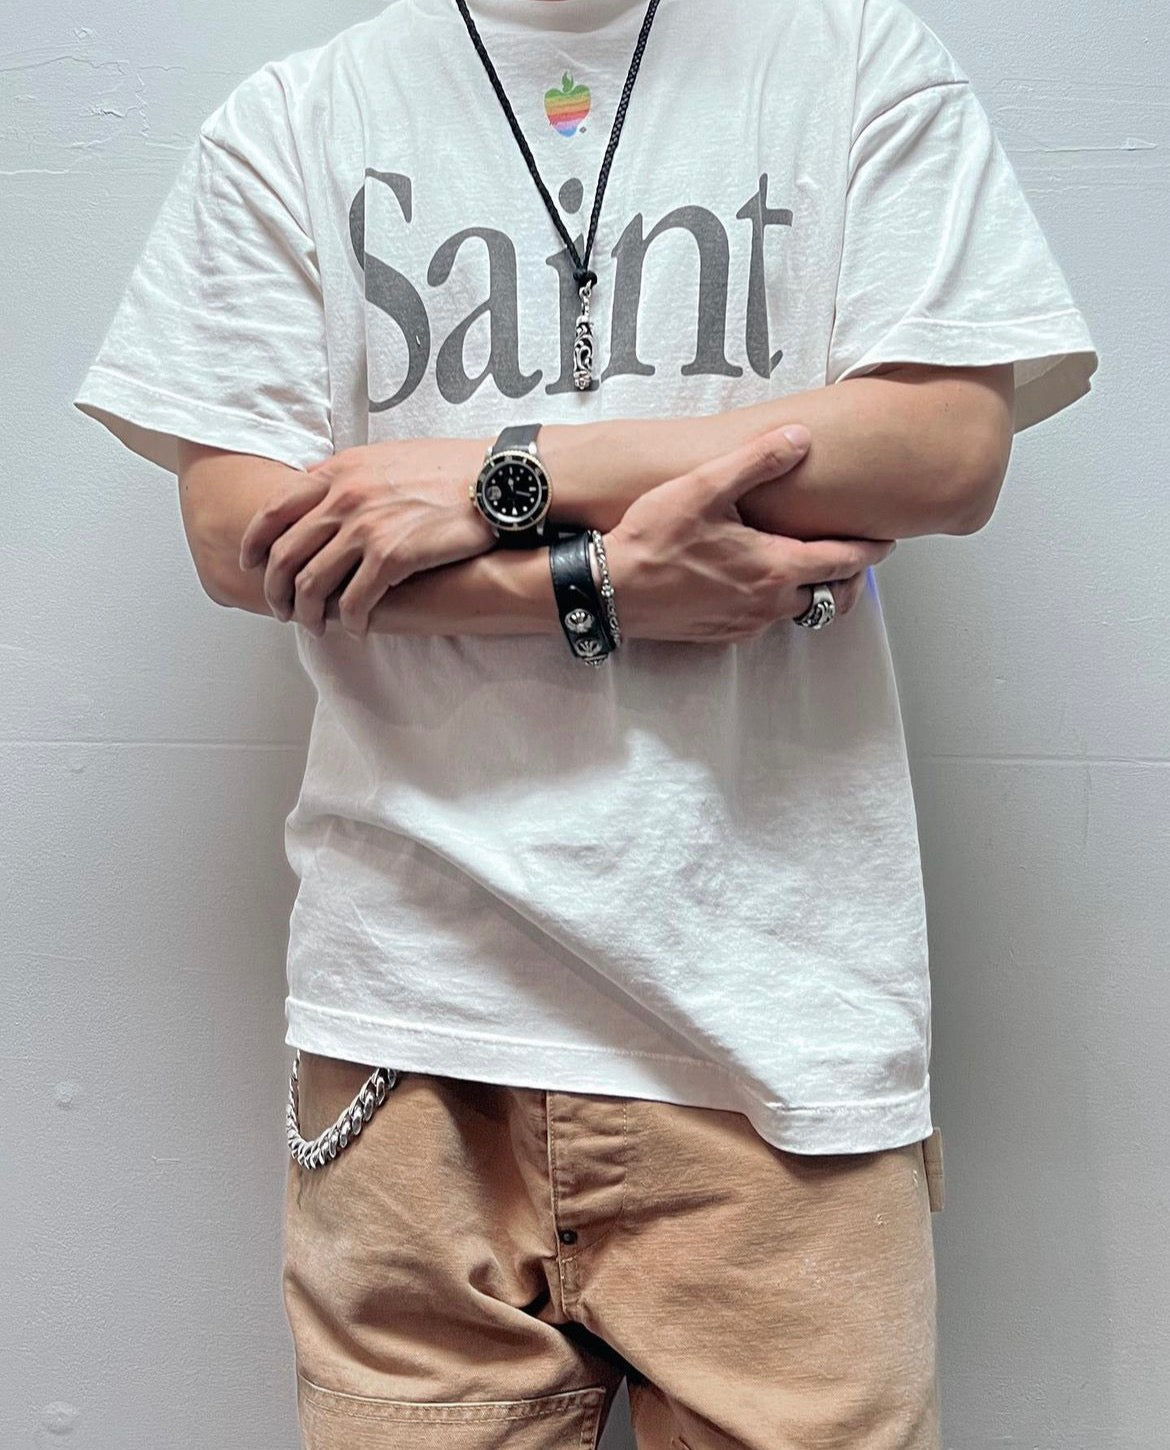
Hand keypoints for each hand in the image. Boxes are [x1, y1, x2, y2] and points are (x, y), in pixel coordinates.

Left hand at [237, 435, 495, 635]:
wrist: (496, 478)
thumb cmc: (451, 469)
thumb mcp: (388, 457)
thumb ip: (352, 475)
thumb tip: (329, 487)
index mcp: (338, 472)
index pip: (275, 510)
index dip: (255, 543)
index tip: (251, 563)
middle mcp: (343, 498)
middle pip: (285, 554)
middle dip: (275, 589)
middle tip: (280, 609)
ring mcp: (365, 528)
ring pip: (312, 583)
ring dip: (308, 612)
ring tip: (315, 625)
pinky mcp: (392, 556)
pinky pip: (354, 600)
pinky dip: (350, 621)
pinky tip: (357, 628)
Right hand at [600, 424, 895, 642]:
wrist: (610, 589)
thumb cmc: (653, 540)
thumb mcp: (705, 486)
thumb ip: (758, 460)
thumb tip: (800, 438)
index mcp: (775, 567)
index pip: (843, 562)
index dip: (870, 550)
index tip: (886, 541)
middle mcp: (767, 603)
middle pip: (831, 596)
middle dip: (849, 578)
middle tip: (858, 558)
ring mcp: (745, 624)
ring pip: (797, 610)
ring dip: (810, 591)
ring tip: (810, 566)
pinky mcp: (721, 634)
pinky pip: (763, 621)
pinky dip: (774, 603)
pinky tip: (759, 582)